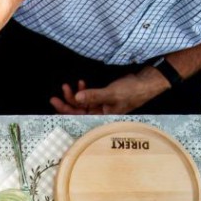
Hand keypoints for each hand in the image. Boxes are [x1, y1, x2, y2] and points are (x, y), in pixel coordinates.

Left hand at [49, 70, 168, 114]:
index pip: (78, 117)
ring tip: (67, 85)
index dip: (65, 110)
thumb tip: (76, 98)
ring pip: (82, 103)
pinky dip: (84, 90)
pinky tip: (81, 83)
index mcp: (101, 118)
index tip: (54, 102)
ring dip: (74, 95)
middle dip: (67, 102)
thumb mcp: (111, 94)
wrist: (146, 82)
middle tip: (56, 94)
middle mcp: (99, 114)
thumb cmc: (132, 91)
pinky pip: (89, 96)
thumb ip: (94, 96)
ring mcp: (101, 106)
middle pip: (78, 111)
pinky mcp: (103, 98)